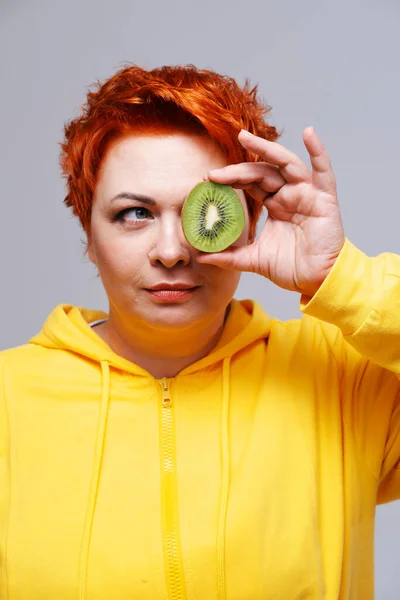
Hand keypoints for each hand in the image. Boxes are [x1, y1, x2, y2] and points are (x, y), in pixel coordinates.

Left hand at [197, 127, 344, 297]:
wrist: (316, 281)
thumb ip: (229, 257)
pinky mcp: (324, 200)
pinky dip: (318, 151)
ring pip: (285, 164)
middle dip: (238, 169)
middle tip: (214, 173)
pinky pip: (323, 172)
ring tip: (244, 138)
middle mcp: (290, 194)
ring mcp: (307, 194)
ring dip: (266, 149)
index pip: (250, 183)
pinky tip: (309, 133)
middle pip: (262, 172)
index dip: (231, 178)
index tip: (208, 179)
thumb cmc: (292, 268)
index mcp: (275, 204)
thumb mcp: (253, 260)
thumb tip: (201, 257)